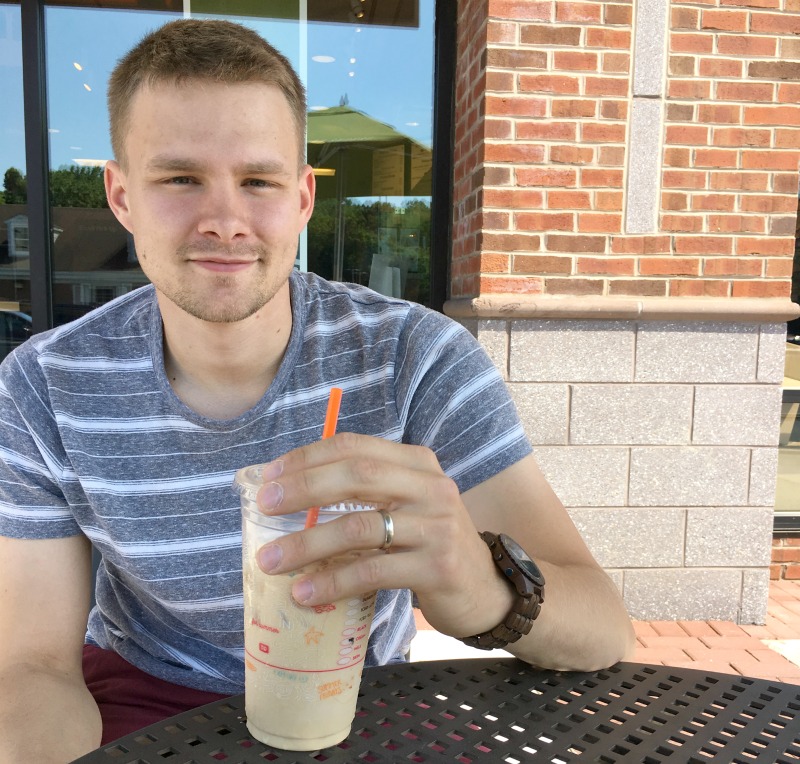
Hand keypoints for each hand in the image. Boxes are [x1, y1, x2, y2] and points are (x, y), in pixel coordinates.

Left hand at [252, 432, 513, 637]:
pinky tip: (306, 593)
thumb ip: (362, 495)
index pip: (354, 447)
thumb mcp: (404, 506)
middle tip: (263, 506)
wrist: (485, 588)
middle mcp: (430, 486)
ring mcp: (437, 525)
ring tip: (271, 561)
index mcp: (417, 462)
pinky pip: (373, 571)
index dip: (307, 458)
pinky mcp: (438, 567)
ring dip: (307, 543)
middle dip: (302, 489)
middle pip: (356, 476)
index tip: (268, 477)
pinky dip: (333, 582)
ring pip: (359, 526)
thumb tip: (289, 496)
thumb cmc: (429, 544)